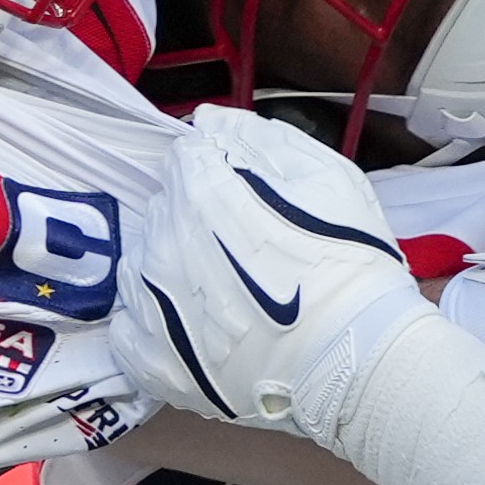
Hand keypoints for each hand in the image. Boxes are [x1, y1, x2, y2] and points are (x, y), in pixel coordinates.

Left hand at [115, 107, 435, 435]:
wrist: (357, 360)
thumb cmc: (349, 263)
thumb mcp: (326, 177)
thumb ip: (259, 139)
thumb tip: (208, 122)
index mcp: (200, 193)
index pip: (186, 159)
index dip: (219, 172)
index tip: (248, 198)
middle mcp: (163, 244)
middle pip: (166, 209)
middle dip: (197, 218)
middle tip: (245, 248)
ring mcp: (150, 307)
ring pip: (142, 263)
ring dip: (173, 267)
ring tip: (222, 291)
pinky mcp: (150, 362)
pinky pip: (128, 328)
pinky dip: (152, 323)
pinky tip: (190, 327)